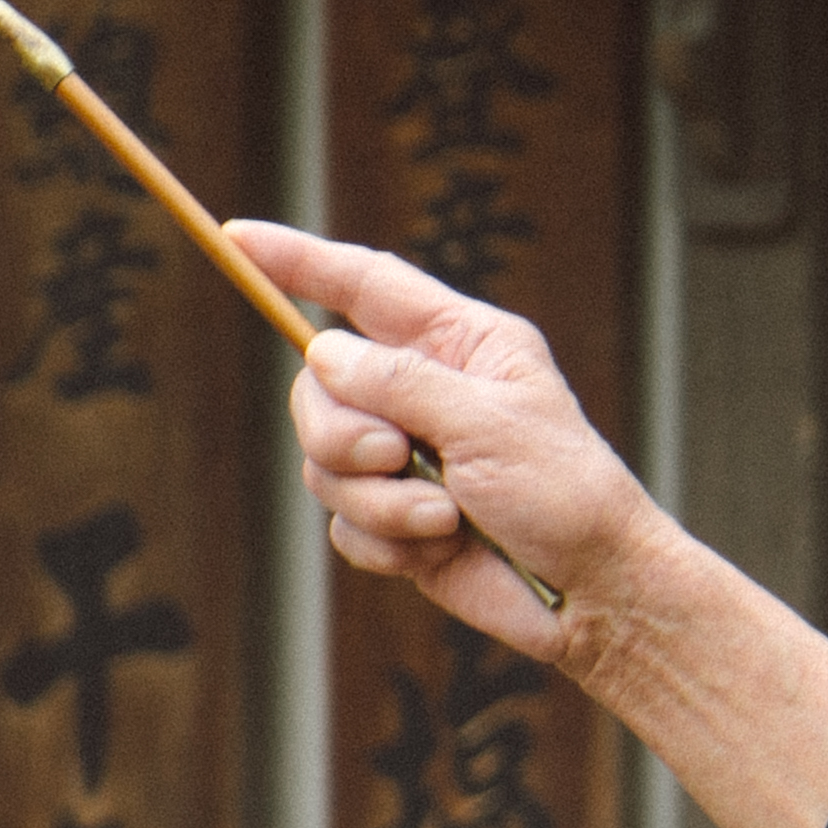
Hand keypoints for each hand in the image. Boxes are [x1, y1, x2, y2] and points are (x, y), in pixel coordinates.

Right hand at [232, 217, 827, 827]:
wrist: (591, 592)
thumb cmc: (565, 494)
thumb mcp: (490, 423)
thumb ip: (402, 383)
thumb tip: (324, 351)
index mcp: (463, 343)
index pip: (367, 286)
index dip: (299, 260)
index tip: (236, 235)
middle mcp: (426, 390)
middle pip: (320, 384)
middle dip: (343, 431)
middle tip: (397, 455)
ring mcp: (406, 455)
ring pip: (323, 459)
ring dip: (378, 498)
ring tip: (444, 516)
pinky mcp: (395, 517)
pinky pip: (342, 520)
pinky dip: (385, 539)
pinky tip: (441, 548)